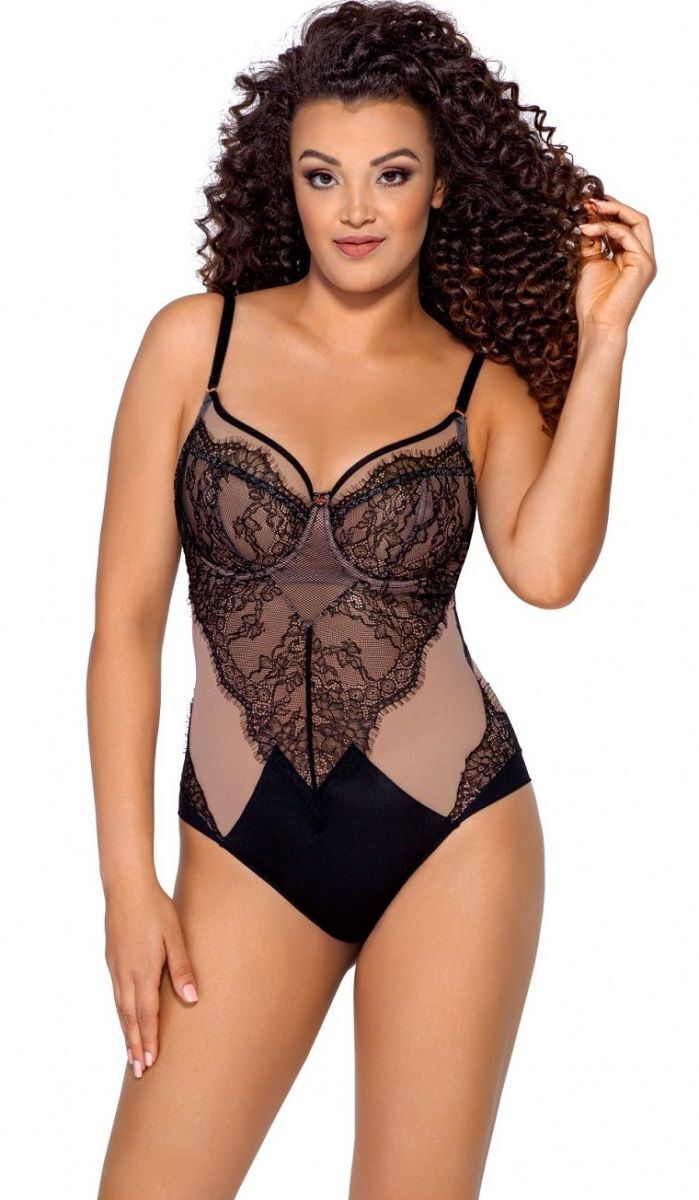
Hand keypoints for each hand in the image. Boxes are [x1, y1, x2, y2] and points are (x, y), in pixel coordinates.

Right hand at [104, 876, 198, 1077]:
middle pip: (130, 1018)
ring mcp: (116, 967)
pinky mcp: (112, 959)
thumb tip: (192, 998)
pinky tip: (124, 1017)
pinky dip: (121, 1013)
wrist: (126, 887)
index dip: (148, 1041)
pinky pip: (116, 994)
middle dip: (135, 1046)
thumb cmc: (156, 909)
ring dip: (126, 1032)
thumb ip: (182, 968)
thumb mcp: (175, 936)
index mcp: (143, 972)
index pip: (146, 1016)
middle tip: (138, 1071)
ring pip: (120, 1008)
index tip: (149, 1064)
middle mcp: (126, 974)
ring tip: (130, 1054)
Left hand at [574, 194, 656, 334]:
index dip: (611, 212)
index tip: (590, 204)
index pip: (628, 226)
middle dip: (615, 207)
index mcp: (631, 258)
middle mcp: (642, 258)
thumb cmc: (593, 302)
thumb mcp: (589, 263)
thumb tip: (587, 220)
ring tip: (588, 211)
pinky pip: (627, 235)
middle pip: (637, 220)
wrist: (597, 323)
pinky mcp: (643, 265)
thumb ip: (593, 243)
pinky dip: (607, 228)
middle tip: (592, 201)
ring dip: (610, 213)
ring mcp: (645, 261)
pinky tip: (589, 230)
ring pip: (636, 222)